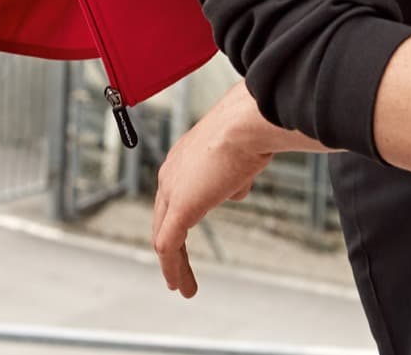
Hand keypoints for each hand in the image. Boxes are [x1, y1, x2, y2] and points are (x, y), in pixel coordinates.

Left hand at [152, 82, 277, 297]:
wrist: (246, 124)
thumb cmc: (248, 130)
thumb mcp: (241, 157)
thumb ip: (234, 175)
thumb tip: (235, 190)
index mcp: (183, 156)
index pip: (173, 192)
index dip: (178, 217)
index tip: (185, 234)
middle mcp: (171, 171)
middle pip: (162, 216)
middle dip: (169, 243)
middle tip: (176, 266)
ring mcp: (172, 189)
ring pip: (164, 234)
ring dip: (173, 263)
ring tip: (181, 285)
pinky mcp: (179, 208)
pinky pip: (168, 246)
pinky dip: (173, 269)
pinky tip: (180, 286)